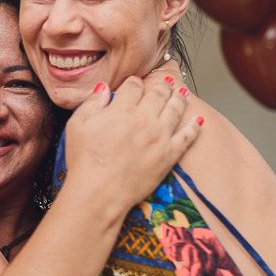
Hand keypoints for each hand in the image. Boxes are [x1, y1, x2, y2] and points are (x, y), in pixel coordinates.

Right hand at [63, 75, 201, 215]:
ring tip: (182, 93)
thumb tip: (103, 88)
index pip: (134, 85)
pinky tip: (198, 119)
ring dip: (180, 98)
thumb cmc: (84, 162)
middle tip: (165, 83)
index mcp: (122, 109)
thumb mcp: (77, 125)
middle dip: (162, 85)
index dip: (134, 82)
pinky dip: (194, 126)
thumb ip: (92, 102)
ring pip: (176, 108)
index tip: (135, 84)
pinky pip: (188, 135)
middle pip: (159, 93)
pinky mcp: (170, 154)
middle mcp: (145, 118)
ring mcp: (160, 136)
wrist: (99, 193)